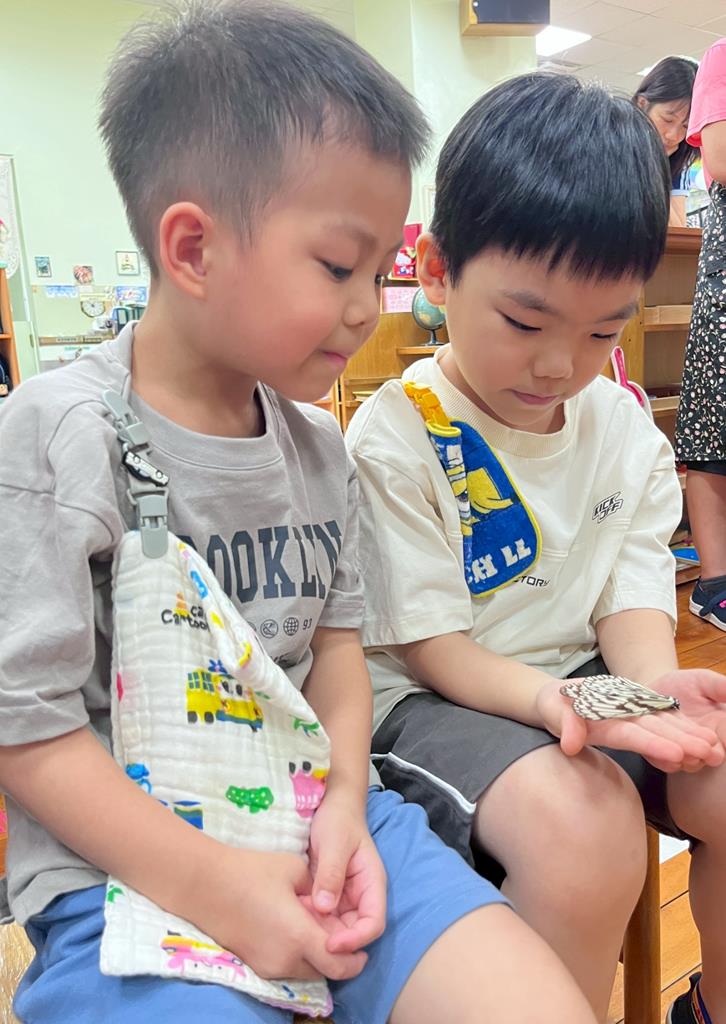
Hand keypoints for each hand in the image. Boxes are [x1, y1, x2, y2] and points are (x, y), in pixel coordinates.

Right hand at [188, 843, 367, 981]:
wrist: (206, 885)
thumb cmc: (252, 872)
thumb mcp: (295, 869)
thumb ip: (319, 888)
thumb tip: (327, 900)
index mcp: (300, 936)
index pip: (339, 964)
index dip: (355, 961)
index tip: (362, 950)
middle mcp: (286, 960)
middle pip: (324, 972)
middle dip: (336, 957)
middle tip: (338, 935)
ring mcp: (268, 966)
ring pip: (304, 971)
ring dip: (315, 956)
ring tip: (312, 927)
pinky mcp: (254, 965)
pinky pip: (285, 967)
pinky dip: (296, 955)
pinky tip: (290, 928)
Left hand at [304, 790, 386, 955]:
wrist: (330, 807)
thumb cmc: (338, 820)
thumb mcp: (334, 843)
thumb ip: (331, 873)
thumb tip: (325, 907)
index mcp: (371, 884)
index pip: (374, 924)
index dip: (356, 940)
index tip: (330, 945)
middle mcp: (360, 896)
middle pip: (353, 932)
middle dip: (332, 939)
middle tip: (305, 936)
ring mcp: (344, 898)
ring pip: (335, 927)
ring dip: (318, 930)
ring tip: (296, 922)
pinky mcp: (327, 896)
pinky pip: (321, 917)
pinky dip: (308, 919)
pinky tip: (292, 912)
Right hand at [537, 677, 724, 771]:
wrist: (557, 699)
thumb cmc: (554, 705)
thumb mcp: (552, 711)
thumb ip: (563, 724)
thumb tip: (569, 744)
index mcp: (604, 727)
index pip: (631, 736)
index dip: (653, 744)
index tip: (677, 755)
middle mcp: (622, 725)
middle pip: (655, 734)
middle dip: (683, 745)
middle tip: (711, 754)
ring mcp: (629, 719)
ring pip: (662, 728)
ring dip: (687, 739)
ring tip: (712, 749)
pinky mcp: (634, 710)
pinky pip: (659, 719)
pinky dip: (678, 728)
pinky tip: (698, 737)